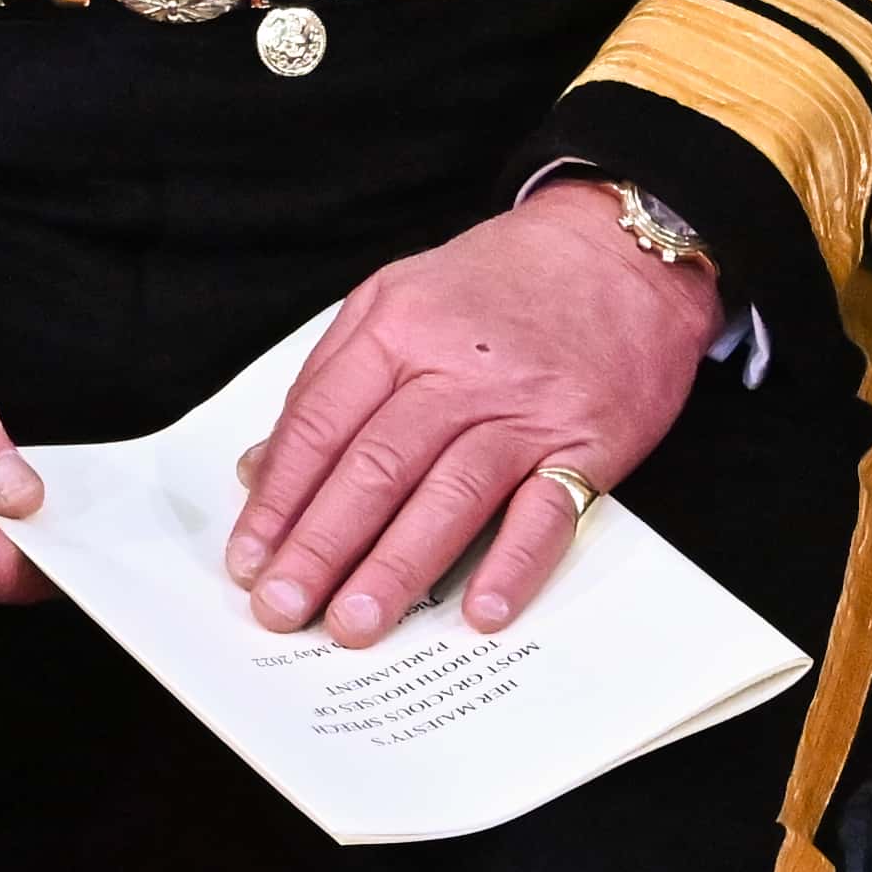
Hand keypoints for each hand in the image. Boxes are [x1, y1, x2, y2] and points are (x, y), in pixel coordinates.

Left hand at [227, 179, 722, 646]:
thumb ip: (329, 380)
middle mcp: (458, 368)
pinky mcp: (589, 440)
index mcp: (398, 329)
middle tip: (283, 610)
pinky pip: (548, 509)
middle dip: (320, 547)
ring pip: (450, 493)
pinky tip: (481, 610)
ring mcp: (525, 408)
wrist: (623, 247)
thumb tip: (262, 468)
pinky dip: (514, 562)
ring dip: (399, 566)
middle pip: (375, 468)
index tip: (249, 561)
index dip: (279, 500)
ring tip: (356, 624)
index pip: (321, 426)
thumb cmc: (503, 281)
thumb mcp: (399, 298)